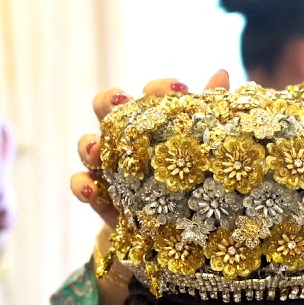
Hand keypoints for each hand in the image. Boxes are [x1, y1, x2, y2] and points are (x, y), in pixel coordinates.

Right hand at [69, 70, 231, 228]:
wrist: (170, 232)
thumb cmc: (184, 182)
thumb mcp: (196, 150)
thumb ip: (207, 115)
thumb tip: (222, 72)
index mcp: (150, 124)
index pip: (148, 93)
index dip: (160, 88)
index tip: (181, 89)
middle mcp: (124, 139)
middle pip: (105, 108)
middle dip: (109, 102)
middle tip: (122, 101)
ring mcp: (108, 166)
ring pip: (86, 145)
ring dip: (87, 144)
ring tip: (96, 150)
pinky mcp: (100, 196)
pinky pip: (81, 185)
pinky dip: (81, 186)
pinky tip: (92, 191)